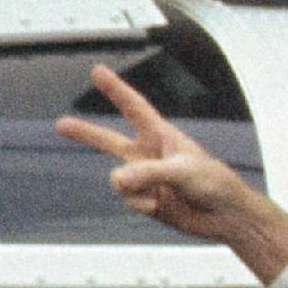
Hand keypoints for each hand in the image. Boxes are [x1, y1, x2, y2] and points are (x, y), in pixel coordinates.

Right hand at [57, 66, 287, 284]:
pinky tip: (159, 205)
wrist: (225, 216)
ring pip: (118, 179)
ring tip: (159, 192)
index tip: (98, 71)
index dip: (115, 89)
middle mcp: (149, 155)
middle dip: (85, 133)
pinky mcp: (145, 200)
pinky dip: (140, 203)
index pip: (134, 107)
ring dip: (134, 187)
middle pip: (109, 140)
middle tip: (61, 124)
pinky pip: (128, 199)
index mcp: (161, 136)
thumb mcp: (182, 171)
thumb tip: (117, 180)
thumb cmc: (215, 183)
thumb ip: (147, 173)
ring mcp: (146, 178)